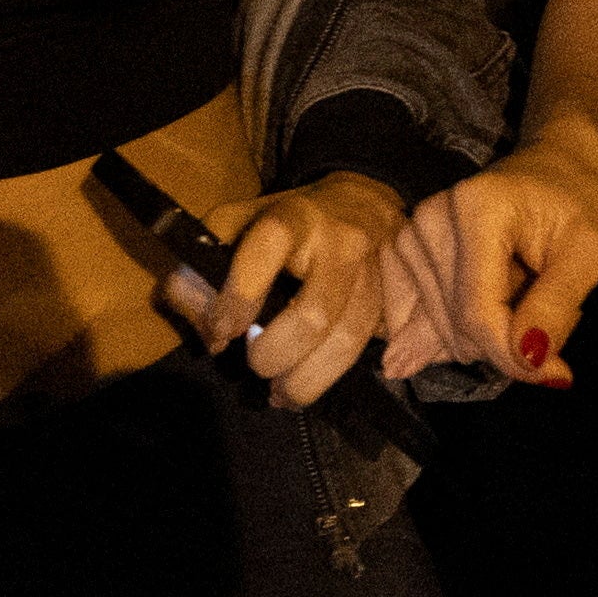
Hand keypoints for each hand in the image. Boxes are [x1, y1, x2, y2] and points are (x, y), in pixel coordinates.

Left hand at [169, 173, 404, 412]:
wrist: (365, 202)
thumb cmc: (292, 221)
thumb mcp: (244, 219)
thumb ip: (207, 263)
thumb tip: (207, 330)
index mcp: (295, 218)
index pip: (268, 247)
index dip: (240, 295)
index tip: (222, 330)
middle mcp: (340, 246)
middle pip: (312, 315)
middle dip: (275, 353)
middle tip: (255, 364)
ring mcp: (372, 277)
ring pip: (346, 343)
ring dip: (305, 381)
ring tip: (279, 394)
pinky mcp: (391, 305)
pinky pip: (366, 352)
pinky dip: (332, 379)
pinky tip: (306, 388)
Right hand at [393, 127, 597, 389]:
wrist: (553, 169)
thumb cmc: (575, 206)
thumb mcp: (589, 254)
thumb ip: (555, 309)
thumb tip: (527, 363)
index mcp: (476, 208)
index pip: (477, 312)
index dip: (513, 355)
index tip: (554, 371)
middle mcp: (430, 217)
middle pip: (456, 326)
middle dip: (505, 340)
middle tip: (542, 305)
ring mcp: (409, 234)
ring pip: (438, 331)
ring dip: (484, 333)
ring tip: (516, 292)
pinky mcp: (400, 252)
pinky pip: (412, 323)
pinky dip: (451, 332)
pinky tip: (482, 309)